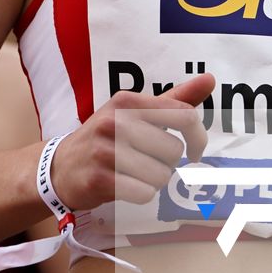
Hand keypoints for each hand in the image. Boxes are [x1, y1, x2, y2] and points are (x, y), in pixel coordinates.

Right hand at [52, 74, 213, 209]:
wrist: (61, 167)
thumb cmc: (107, 138)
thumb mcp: (135, 112)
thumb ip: (175, 98)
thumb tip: (210, 79)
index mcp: (127, 102)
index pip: (184, 115)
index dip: (198, 137)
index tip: (195, 150)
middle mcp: (115, 122)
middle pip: (174, 151)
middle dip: (166, 161)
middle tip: (144, 160)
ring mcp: (105, 151)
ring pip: (161, 175)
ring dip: (154, 180)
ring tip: (132, 172)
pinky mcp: (100, 179)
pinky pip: (144, 193)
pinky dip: (141, 193)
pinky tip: (124, 185)